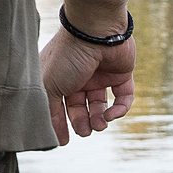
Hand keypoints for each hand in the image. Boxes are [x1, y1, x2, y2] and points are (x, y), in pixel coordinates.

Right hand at [41, 1, 136, 143]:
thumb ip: (49, 110)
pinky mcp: (121, 75)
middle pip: (81, 109)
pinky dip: (119, 110)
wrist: (96, 32)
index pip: (59, 105)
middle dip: (83, 123)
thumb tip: (51, 133)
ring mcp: (100, 75)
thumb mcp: (49, 86)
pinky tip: (112, 115)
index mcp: (60, 77)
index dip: (61, 123)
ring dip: (101, 120)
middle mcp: (79, 77)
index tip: (64, 141)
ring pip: (101, 106)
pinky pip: (123, 98)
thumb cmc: (68, 56)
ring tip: (100, 126)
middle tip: (86, 132)